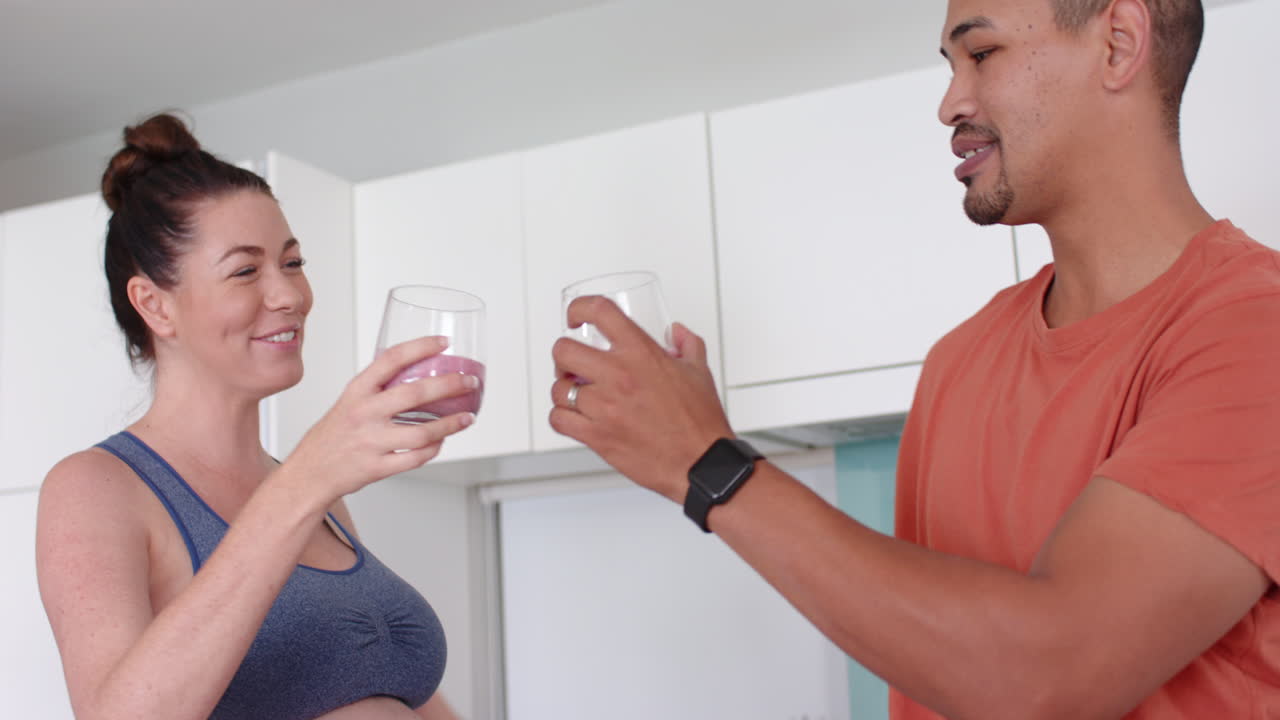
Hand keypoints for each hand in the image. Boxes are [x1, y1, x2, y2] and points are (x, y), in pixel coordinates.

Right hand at [284, 335, 476, 501]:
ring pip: (422, 433)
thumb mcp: (350, 400)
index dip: (421, 347)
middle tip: (468, 381)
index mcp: (357, 390)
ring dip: (450, 425)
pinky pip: (415, 458)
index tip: (445, 343)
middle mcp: (364, 413)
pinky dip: (434, 449)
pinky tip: (443, 441)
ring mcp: (371, 442)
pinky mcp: (377, 467)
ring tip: (467, 418)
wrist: (311, 472)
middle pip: (414, 394)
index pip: (391, 359)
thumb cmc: (334, 433)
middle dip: (449, 385)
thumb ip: (379, 388)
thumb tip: (419, 370)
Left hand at [550, 296, 732, 501]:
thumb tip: (677, 332)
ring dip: (563, 390)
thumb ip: (687, 344)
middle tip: (572, 363)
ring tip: (576, 394)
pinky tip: (574, 417)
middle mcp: (619, 375)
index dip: (579, 308)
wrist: (701, 463)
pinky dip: (561, 417)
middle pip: (563, 350)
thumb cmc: (700, 422)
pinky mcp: (597, 435)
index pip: (599, 312)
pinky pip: (559, 420)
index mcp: (642, 353)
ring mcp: (604, 406)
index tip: (575, 316)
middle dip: (564, 355)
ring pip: (557, 388)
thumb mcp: (699, 371)